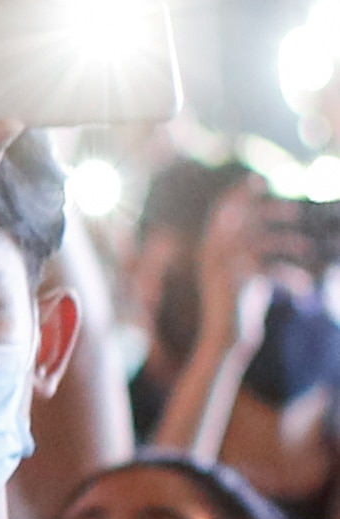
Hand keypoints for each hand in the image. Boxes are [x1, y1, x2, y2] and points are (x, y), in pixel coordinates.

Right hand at [197, 181, 301, 361]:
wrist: (225, 339)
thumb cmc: (240, 307)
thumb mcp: (245, 274)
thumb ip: (253, 253)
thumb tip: (277, 236)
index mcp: (210, 247)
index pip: (221, 210)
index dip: (239, 192)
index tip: (260, 179)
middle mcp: (211, 252)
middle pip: (242, 218)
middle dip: (270, 210)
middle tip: (297, 211)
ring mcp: (221, 266)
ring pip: (260, 241)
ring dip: (289, 243)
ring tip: (309, 249)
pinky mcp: (236, 283)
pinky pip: (270, 269)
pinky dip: (291, 276)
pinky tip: (304, 288)